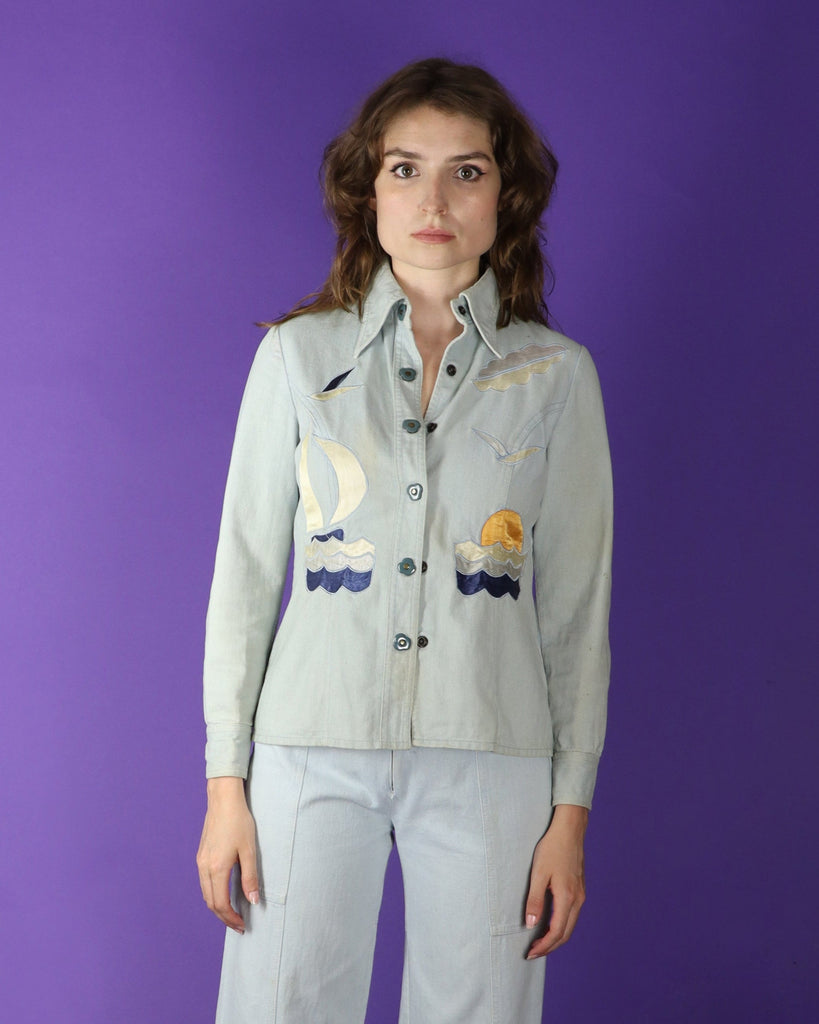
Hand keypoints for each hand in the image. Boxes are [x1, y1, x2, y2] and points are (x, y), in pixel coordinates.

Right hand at [196, 777, 259, 933]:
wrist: (223, 799)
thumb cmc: (239, 822)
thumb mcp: (249, 850)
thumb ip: (250, 877)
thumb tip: (253, 900)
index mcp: (217, 868)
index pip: (221, 904)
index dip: (231, 918)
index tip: (242, 925)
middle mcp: (204, 867)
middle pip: (211, 902)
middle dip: (224, 917)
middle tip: (239, 925)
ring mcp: (200, 861)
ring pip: (205, 893)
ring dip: (217, 906)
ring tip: (232, 912)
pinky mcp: (201, 855)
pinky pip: (204, 882)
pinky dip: (213, 893)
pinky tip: (224, 893)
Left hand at [524, 804, 587, 958]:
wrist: (569, 830)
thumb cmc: (552, 849)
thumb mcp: (538, 873)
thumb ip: (535, 900)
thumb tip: (531, 925)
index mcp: (567, 898)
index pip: (557, 932)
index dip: (544, 946)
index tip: (530, 953)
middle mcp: (577, 900)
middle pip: (566, 933)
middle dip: (550, 946)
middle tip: (533, 953)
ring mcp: (580, 895)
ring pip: (570, 925)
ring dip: (556, 937)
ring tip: (540, 942)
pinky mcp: (579, 889)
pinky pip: (572, 915)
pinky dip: (562, 926)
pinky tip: (550, 924)